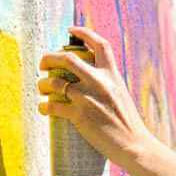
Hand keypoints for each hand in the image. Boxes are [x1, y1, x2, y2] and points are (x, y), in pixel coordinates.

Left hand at [37, 26, 153, 165]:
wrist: (134, 144)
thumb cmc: (128, 124)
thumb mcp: (121, 95)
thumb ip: (106, 84)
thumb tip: (87, 80)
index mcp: (112, 75)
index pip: (100, 45)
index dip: (84, 32)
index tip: (70, 30)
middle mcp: (99, 82)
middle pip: (67, 58)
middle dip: (49, 57)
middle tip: (43, 64)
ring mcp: (88, 97)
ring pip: (54, 82)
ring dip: (42, 84)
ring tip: (42, 89)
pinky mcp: (79, 115)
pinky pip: (52, 105)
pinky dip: (44, 106)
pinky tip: (43, 108)